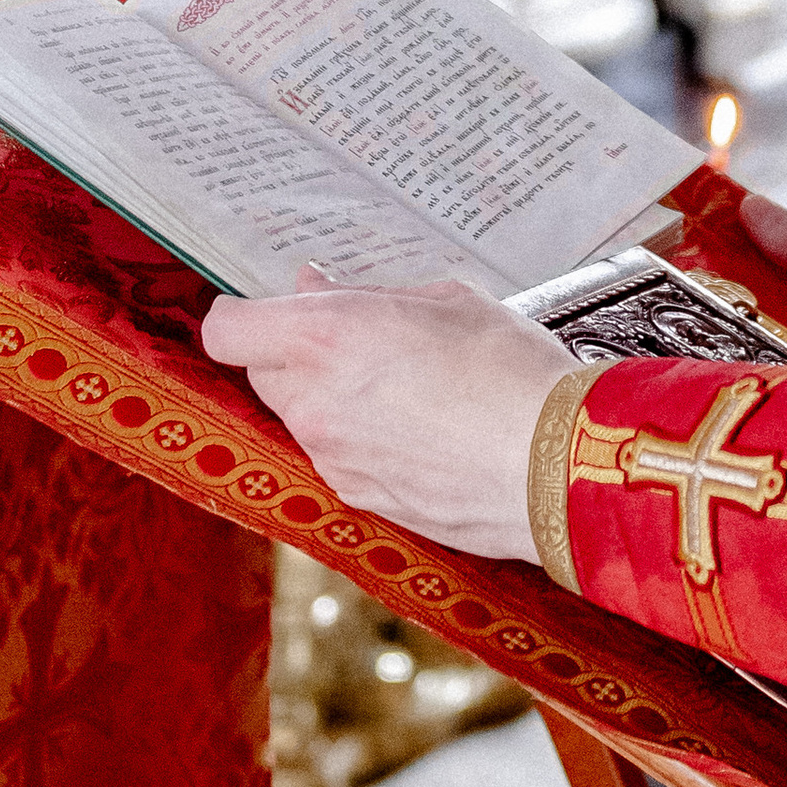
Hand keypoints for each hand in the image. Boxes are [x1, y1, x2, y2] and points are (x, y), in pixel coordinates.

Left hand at [201, 270, 576, 561]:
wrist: (558, 466)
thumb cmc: (513, 374)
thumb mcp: (447, 300)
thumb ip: (368, 295)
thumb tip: (318, 288)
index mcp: (325, 339)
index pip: (228, 329)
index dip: (245, 315)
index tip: (274, 309)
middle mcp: (314, 402)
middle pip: (263, 373)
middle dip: (295, 354)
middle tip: (356, 339)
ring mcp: (333, 458)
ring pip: (303, 417)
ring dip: (332, 398)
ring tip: (406, 388)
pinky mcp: (360, 498)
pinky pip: (338, 457)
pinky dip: (362, 441)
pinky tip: (421, 431)